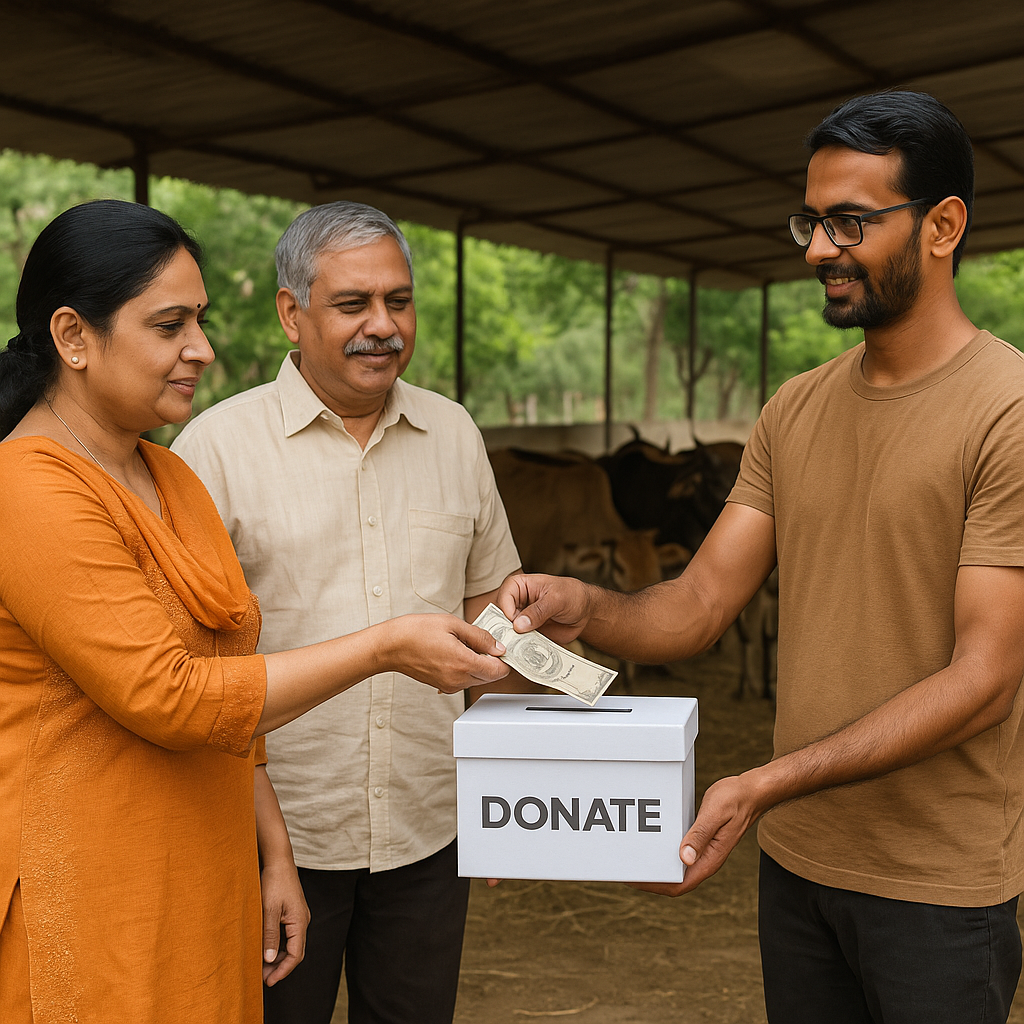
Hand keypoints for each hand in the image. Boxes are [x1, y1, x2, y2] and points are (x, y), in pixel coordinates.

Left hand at [261, 859, 309, 985]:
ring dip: (277, 956)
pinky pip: (288, 935)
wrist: (279, 860)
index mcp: (300, 922)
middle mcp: (302, 921)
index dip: (282, 971)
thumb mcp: (269, 910)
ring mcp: (298, 916)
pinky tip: (264, 947)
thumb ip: (270, 935)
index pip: (295, 955)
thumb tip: (269, 959)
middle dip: (279, 967)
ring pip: (291, 944)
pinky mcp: (292, 912)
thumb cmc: (274, 882)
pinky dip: (277, 944)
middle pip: (294, 951)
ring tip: (260, 965)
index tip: (268, 982)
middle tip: (261, 977)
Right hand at [382, 614, 509, 692]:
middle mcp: (458, 680)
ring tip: (466, 644)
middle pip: (490, 676)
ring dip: (479, 664)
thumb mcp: (452, 624)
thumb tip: (498, 647)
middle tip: (487, 641)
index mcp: (463, 663)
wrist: (390, 646)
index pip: (498, 670)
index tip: (504, 646)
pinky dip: (467, 668)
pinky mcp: (443, 686)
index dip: (505, 659)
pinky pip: (464, 680)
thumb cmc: (416, 631)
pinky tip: (457, 652)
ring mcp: (450, 686)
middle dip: (493, 661)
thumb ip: (479, 637)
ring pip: (477, 679)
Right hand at [495, 573, 591, 644]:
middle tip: (512, 644)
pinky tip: (527, 657)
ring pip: (508, 633)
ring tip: (520, 652)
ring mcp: (520, 621)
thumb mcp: (557, 599)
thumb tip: (518, 624)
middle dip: (505, 631)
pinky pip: (520, 644)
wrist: (584, 611)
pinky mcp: (527, 635)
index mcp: (518, 587)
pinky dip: (522, 651)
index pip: (503, 599)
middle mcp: (515, 604)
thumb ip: (539, 611)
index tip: (514, 626)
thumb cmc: (571, 595)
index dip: (506, 613)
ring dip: (513, 644)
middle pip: (500, 618)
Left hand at [626, 772, 765, 897]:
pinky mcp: (702, 841)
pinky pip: (680, 854)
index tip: (635, 879)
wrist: (752, 792)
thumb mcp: (714, 813)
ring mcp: (704, 852)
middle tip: (627, 870)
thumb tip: (685, 857)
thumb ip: (700, 834)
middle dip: (651, 880)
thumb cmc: (735, 799)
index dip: (655, 886)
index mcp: (710, 859)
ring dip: (657, 868)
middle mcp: (706, 860)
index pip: (679, 885)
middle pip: (675, 881)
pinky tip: (653, 844)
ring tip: (635, 860)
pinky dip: (664, 853)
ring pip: (677, 869)